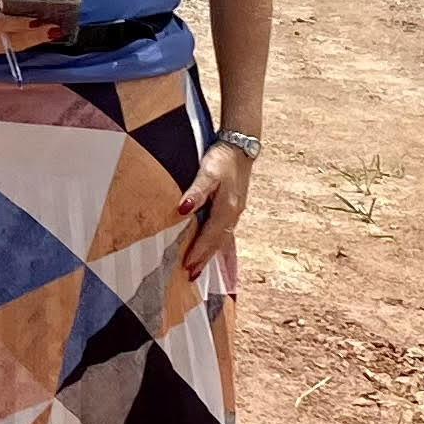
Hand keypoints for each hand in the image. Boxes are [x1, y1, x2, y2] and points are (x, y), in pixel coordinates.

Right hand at [0, 0, 70, 56]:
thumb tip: (29, 3)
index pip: (0, 22)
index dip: (20, 23)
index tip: (38, 21)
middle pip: (10, 37)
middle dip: (34, 34)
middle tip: (54, 29)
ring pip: (12, 45)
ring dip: (34, 40)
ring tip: (52, 33)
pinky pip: (10, 48)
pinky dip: (26, 42)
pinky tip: (38, 37)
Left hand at [173, 139, 253, 274]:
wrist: (241, 146)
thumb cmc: (222, 158)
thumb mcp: (207, 172)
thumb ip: (195, 192)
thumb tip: (182, 210)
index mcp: (226, 209)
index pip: (210, 237)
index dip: (198, 253)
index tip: (187, 268)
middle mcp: (233, 214)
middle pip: (217, 243)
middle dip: (204, 260)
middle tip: (191, 276)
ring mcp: (235, 212)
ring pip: (221, 238)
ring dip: (209, 254)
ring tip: (197, 267)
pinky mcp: (234, 207)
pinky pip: (223, 231)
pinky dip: (214, 243)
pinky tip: (209, 247)